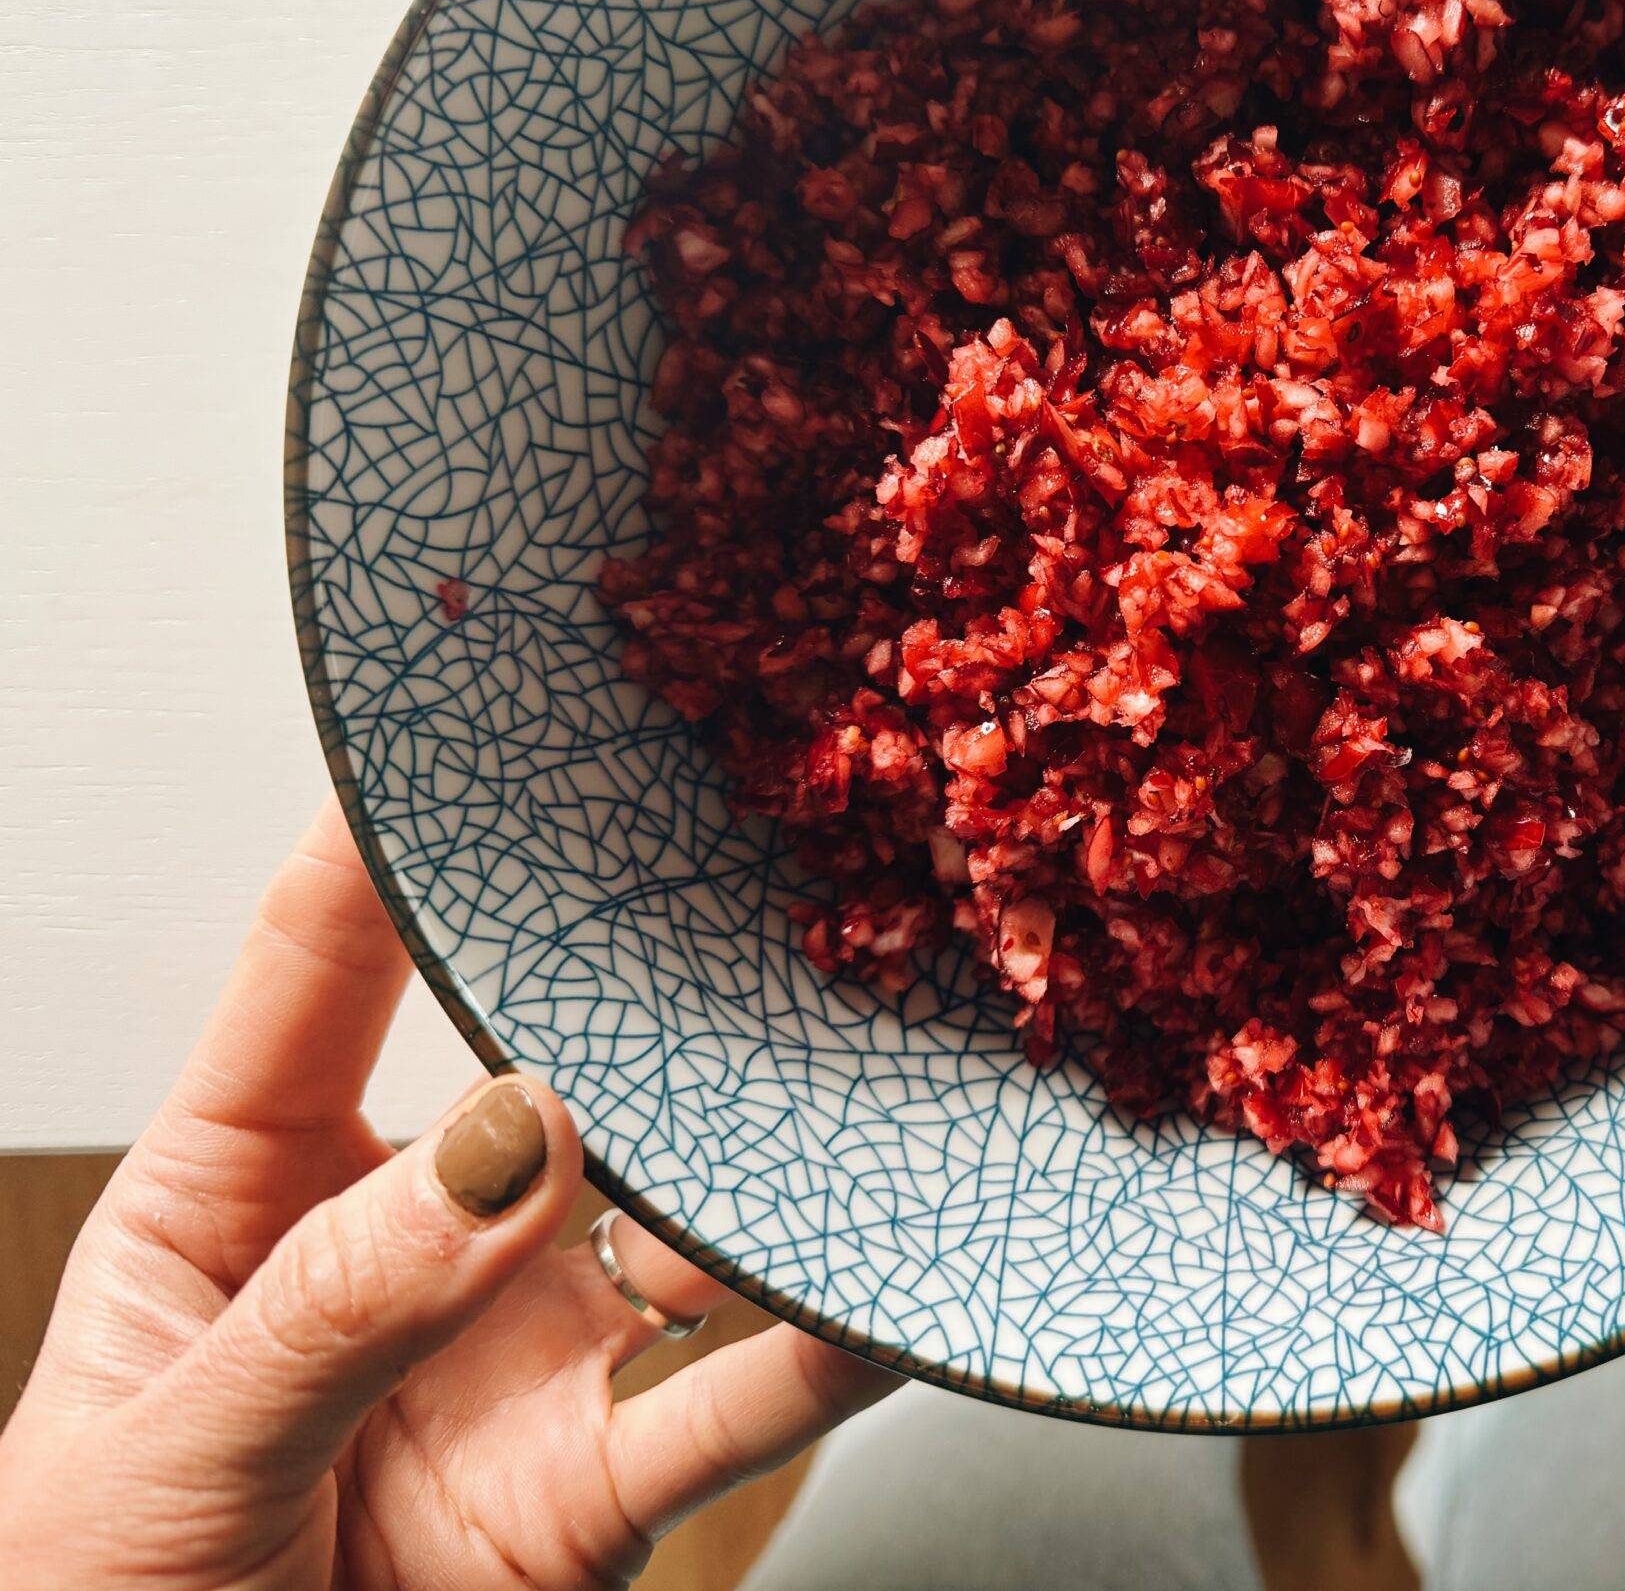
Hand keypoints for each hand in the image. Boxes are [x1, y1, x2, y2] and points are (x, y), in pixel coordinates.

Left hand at [0, 807, 898, 1587]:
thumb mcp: (160, 1452)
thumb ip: (338, 1302)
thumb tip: (509, 1147)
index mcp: (239, 1194)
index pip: (313, 977)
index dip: (383, 846)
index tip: (468, 723)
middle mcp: (407, 1246)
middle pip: (537, 1078)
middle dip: (628, 989)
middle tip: (724, 889)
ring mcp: (518, 1359)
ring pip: (667, 1230)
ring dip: (755, 1175)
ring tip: (841, 1100)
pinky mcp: (597, 1484)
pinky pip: (730, 1404)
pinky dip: (818, 1354)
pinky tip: (882, 1293)